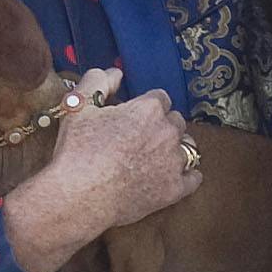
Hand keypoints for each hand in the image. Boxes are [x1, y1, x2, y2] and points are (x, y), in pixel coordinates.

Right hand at [1, 69, 204, 271]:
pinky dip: (187, 175)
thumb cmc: (77, 150)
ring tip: (157, 156)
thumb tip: (116, 74)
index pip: (160, 98)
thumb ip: (99, 81)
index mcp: (149, 109)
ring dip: (176, 148)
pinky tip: (174, 176)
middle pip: (175, 121)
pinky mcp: (174, 189)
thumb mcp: (79, 105)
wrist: (78, 197)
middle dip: (162, 125)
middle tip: (142, 137)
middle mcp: (168, 132)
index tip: (134, 116)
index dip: (146, 106)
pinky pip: (194, 178)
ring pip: (187, 147)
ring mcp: (174, 162)